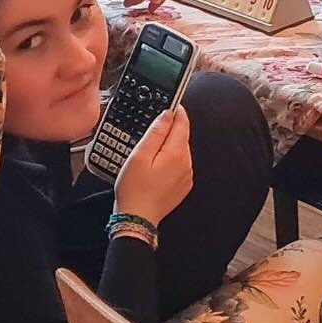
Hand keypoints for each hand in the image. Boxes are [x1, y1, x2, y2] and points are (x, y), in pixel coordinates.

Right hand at [113, 106, 192, 225]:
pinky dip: (170, 159)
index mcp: (177, 153)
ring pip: (181, 150)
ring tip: (150, 149)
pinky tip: (155, 165)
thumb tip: (167, 115)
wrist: (137, 219)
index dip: (176, 110)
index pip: (183, 123)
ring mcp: (187, 176)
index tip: (170, 103)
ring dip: (170, 144)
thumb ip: (155, 133)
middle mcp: (187, 164)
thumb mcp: (139, 156)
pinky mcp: (183, 185)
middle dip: (171, 128)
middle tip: (153, 127)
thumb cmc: (134, 189)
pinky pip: (180, 164)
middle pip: (183, 136)